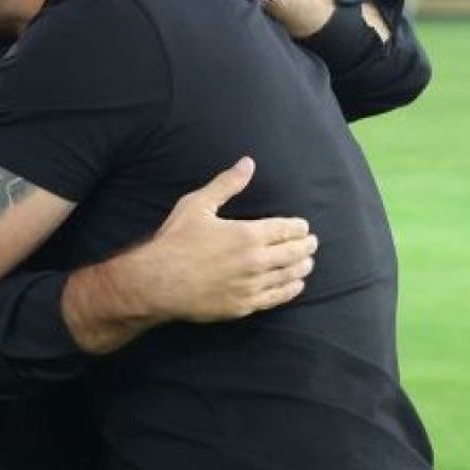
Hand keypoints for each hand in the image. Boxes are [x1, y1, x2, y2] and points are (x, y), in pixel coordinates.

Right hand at [116, 158, 314, 323]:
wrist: (158, 283)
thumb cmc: (175, 242)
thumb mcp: (198, 205)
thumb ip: (226, 185)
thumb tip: (248, 163)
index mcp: (248, 234)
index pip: (286, 229)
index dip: (299, 228)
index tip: (304, 227)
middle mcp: (255, 261)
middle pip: (293, 253)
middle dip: (306, 247)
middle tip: (312, 244)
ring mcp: (251, 286)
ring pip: (288, 276)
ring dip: (301, 268)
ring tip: (307, 263)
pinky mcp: (244, 306)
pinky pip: (275, 298)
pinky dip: (289, 290)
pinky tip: (295, 286)